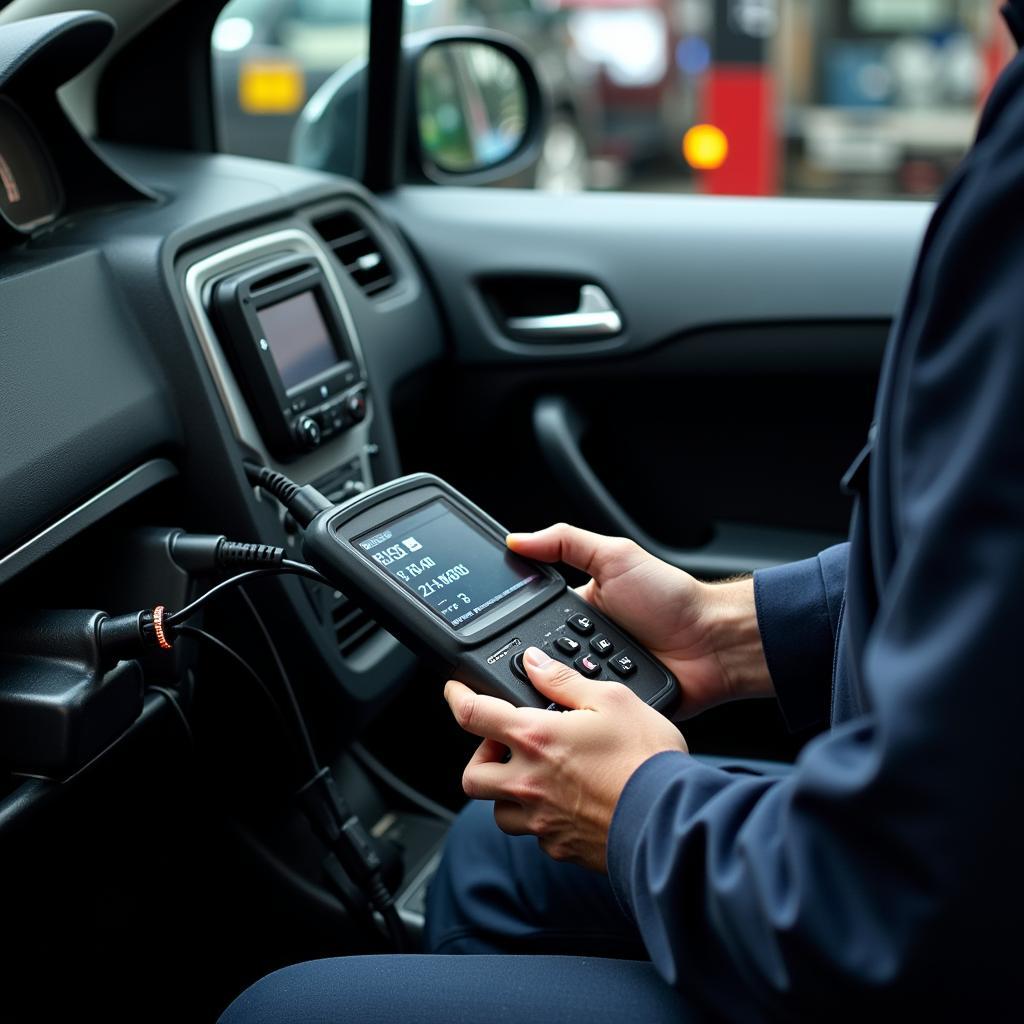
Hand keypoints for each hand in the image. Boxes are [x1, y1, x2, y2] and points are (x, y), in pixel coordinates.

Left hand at [445, 646, 686, 870]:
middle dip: (481, 758)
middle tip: (505, 746)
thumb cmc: (646, 760)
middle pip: (472, 775)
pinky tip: (566, 803)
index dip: (457, 698)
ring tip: (535, 777)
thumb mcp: (612, 700)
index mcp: (537, 739)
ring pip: (499, 811)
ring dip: (507, 793)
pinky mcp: (560, 847)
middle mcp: (529, 783)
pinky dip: (540, 818)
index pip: (474, 715)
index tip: (455, 692)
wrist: (671, 822)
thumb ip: (565, 681)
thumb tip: (535, 663)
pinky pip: (535, 834)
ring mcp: (542, 821)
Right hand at [508, 524, 770, 716]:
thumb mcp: (615, 556)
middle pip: (540, 659)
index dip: (519, 626)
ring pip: (558, 688)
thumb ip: (565, 542)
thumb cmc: (671, 597)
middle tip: (552, 653)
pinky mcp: (612, 706)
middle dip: (541, 659)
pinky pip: (587, 711)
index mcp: (575, 611)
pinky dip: (585, 707)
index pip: (531, 621)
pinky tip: (585, 702)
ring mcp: (597, 677)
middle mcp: (582, 646)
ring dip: (562, 684)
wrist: (714, 641)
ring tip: (571, 676)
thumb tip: (517, 538)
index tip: (507, 629)